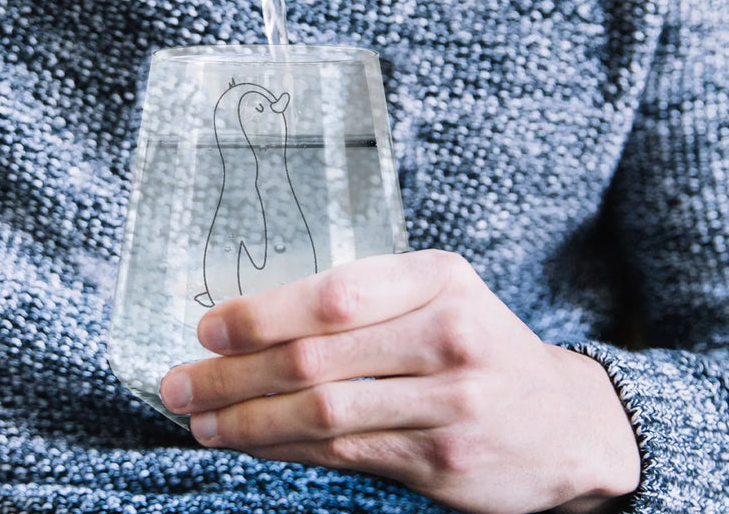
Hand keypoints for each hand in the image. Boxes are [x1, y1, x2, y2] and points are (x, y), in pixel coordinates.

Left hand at [160, 250, 640, 513]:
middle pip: (317, 359)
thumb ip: (365, 300)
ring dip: (247, 421)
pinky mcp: (443, 464)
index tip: (209, 328)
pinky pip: (344, 455)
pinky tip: (249, 443)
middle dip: (233, 374)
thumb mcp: (438, 294)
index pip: (335, 295)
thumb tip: (254, 318)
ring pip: (323, 415)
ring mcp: (450, 405)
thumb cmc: (477, 341)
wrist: (564, 421)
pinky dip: (285, 449)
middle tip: (179, 382)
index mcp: (438, 279)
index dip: (263, 314)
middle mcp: (448, 337)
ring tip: (199, 420)